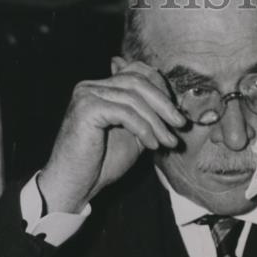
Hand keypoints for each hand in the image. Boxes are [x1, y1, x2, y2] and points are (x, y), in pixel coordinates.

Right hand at [38, 59, 184, 212]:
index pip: (137, 72)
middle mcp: (91, 86)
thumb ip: (146, 115)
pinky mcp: (86, 109)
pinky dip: (144, 129)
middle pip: (137, 80)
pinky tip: (152, 146)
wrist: (75, 184)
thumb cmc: (101, 163)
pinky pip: (125, 113)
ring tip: (168, 142)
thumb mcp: (133, 134)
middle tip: (181, 125)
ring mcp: (86, 95)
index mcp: (100, 87)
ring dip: (157, 121)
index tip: (176, 114)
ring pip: (134, 98)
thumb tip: (171, 103)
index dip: (161, 88)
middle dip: (164, 103)